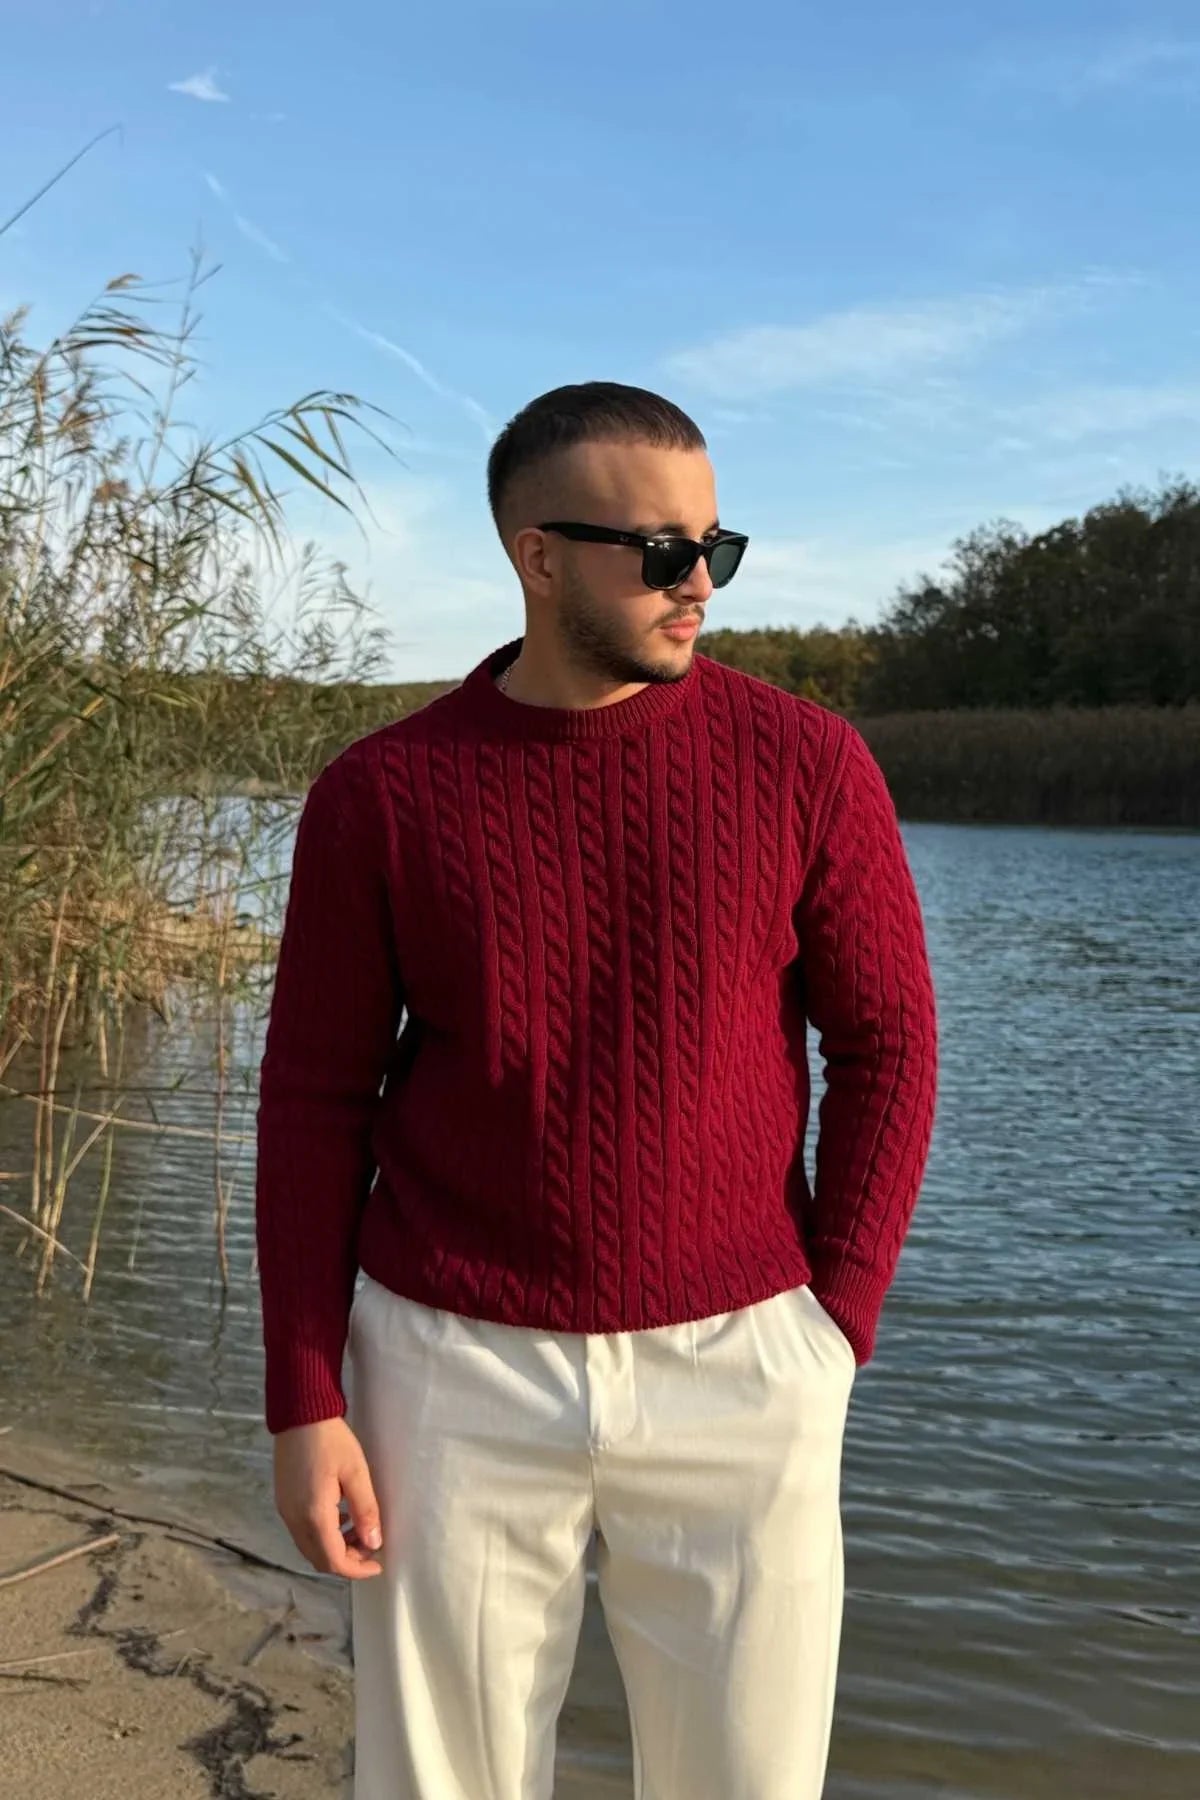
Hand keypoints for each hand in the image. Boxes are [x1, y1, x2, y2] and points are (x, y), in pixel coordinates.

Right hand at [273, 1416, 383, 1578]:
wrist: (299, 1414)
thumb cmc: (331, 1440)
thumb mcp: (356, 1472)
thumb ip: (365, 1510)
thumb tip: (374, 1543)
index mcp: (313, 1515)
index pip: (334, 1560)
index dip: (357, 1569)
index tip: (378, 1565)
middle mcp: (294, 1519)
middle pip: (319, 1559)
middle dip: (347, 1561)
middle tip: (370, 1547)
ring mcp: (286, 1511)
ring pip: (310, 1547)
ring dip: (334, 1548)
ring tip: (359, 1530)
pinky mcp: (284, 1501)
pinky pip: (303, 1532)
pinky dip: (323, 1535)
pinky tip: (340, 1516)